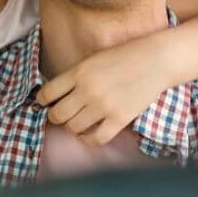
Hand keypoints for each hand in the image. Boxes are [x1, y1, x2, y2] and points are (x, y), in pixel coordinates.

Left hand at [35, 45, 169, 145]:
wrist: (155, 60)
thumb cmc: (124, 56)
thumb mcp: (93, 59)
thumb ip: (75, 75)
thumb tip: (55, 94)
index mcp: (78, 72)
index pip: (47, 93)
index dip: (42, 101)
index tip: (44, 104)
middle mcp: (87, 90)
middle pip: (57, 114)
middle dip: (55, 116)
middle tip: (61, 115)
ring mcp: (103, 106)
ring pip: (73, 128)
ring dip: (72, 127)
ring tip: (77, 123)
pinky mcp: (119, 119)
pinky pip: (96, 139)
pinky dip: (88, 139)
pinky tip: (89, 134)